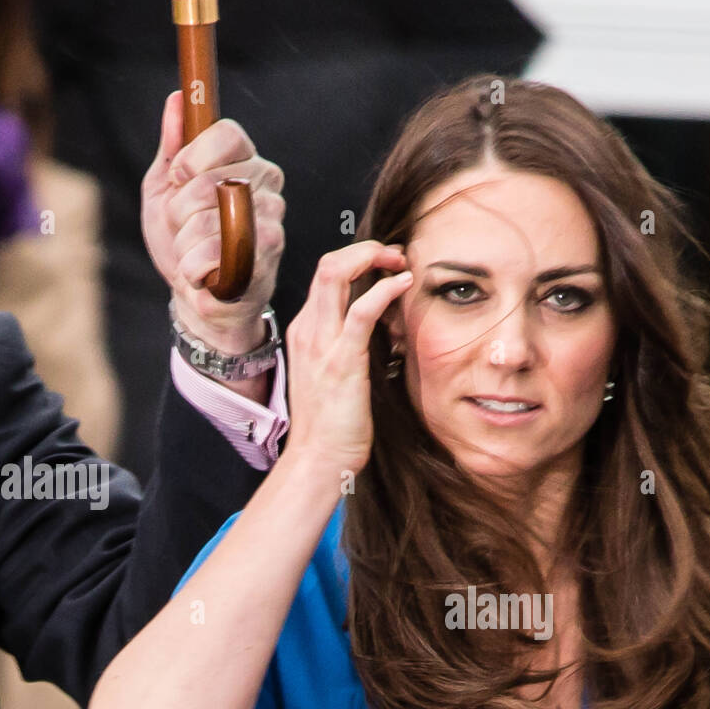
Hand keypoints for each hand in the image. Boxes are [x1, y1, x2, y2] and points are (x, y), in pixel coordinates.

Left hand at [141, 90, 284, 353]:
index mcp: (245, 162)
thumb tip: (177, 100)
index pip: (228, 134)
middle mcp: (267, 188)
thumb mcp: (165, 190)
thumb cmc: (182, 242)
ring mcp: (272, 224)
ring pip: (209, 220)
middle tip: (185, 228)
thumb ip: (173, 147)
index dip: (194, 156)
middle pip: (210, 180)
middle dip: (180, 210)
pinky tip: (203, 274)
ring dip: (185, 243)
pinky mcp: (268, 260)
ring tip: (194, 254)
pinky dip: (194, 266)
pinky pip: (216, 253)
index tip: (178, 177)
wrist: (195, 299)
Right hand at [282, 240, 412, 475]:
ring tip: (401, 260)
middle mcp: (308, 330)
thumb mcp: (334, 376)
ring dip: (372, 258)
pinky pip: (361, 310)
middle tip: (395, 254)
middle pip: (327, 264)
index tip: (385, 264)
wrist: (319, 459)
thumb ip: (347, 347)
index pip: (325, 277)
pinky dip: (384, 289)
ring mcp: (321, 343)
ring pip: (336, 273)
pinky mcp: (341, 360)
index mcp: (305, 332)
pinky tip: (404, 284)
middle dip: (364, 249)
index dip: (355, 260)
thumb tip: (379, 330)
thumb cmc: (331, 425)